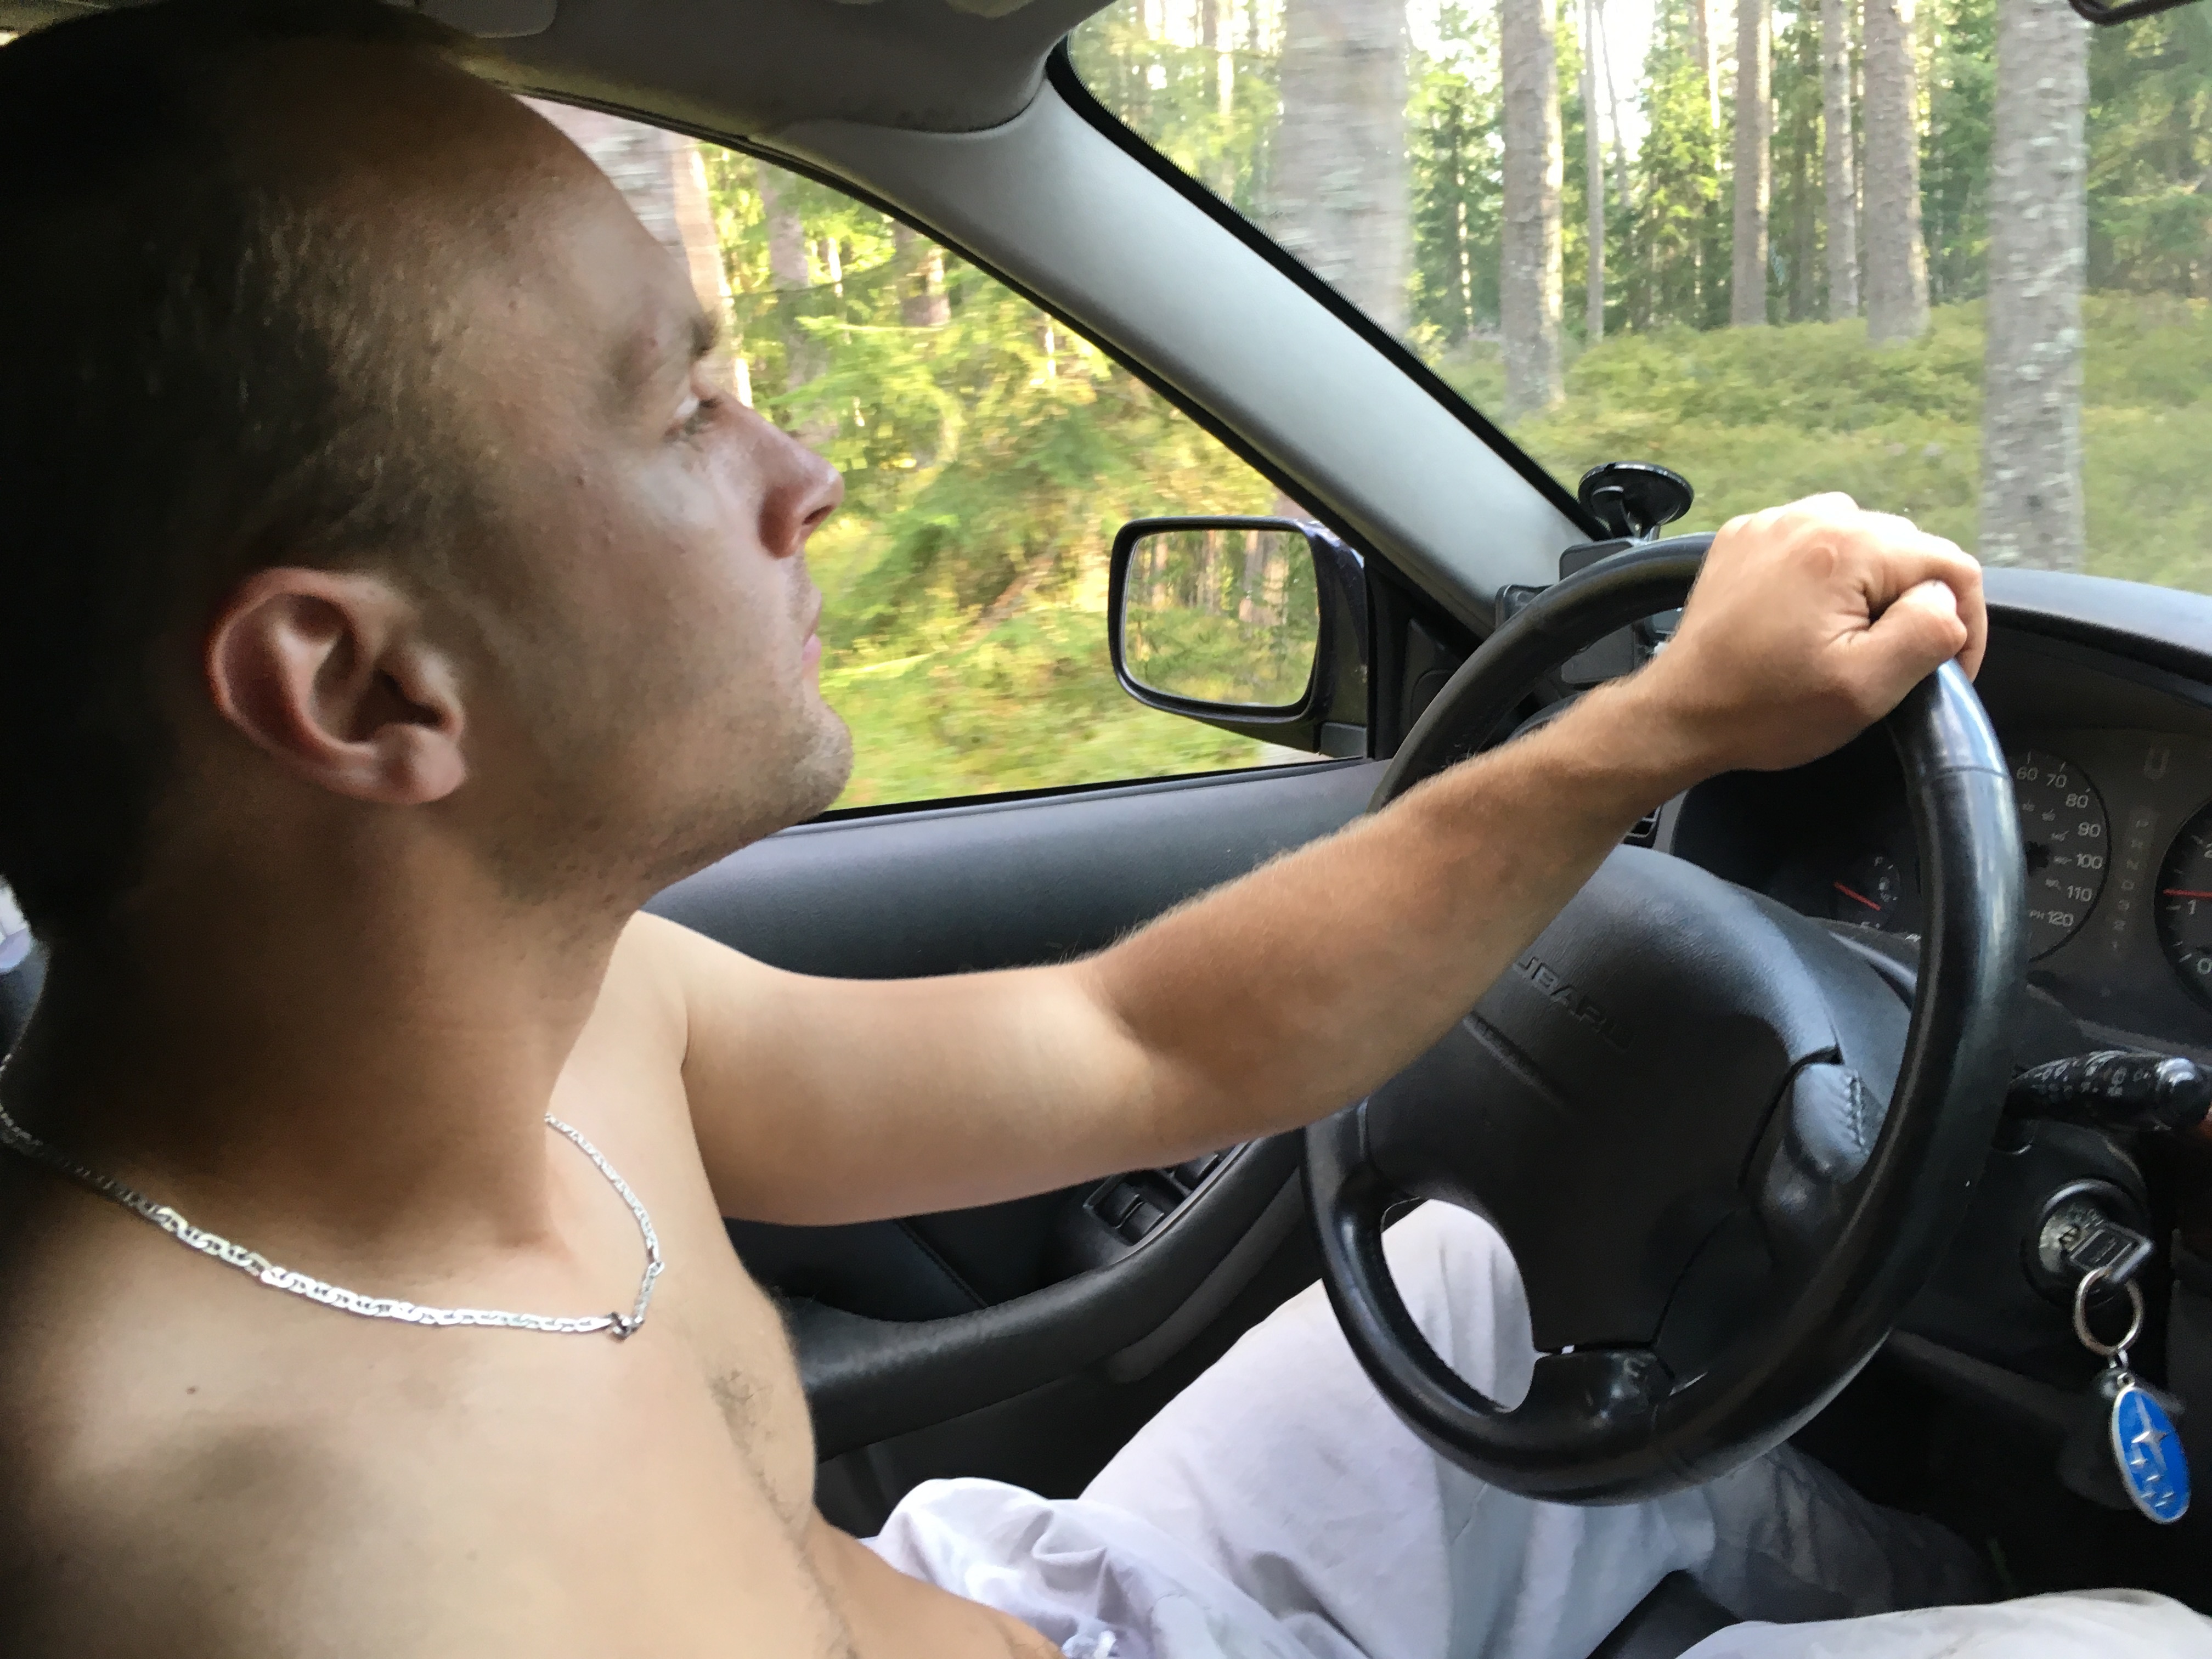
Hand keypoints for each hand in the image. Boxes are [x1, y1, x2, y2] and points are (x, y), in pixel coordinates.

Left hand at [1630, 492, 1985, 776]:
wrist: (1680, 715)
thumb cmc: (1767, 709)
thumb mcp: (1866, 687)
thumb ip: (1928, 631)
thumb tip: (1946, 599)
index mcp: (1845, 547)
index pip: (1950, 564)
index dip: (1965, 619)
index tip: (1949, 667)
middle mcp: (1809, 518)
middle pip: (1906, 549)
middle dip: (1913, 602)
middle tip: (1888, 660)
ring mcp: (1772, 524)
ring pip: (1862, 542)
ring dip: (1869, 587)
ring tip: (1846, 639)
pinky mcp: (1745, 540)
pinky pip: (1813, 543)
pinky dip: (1824, 576)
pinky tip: (1804, 620)